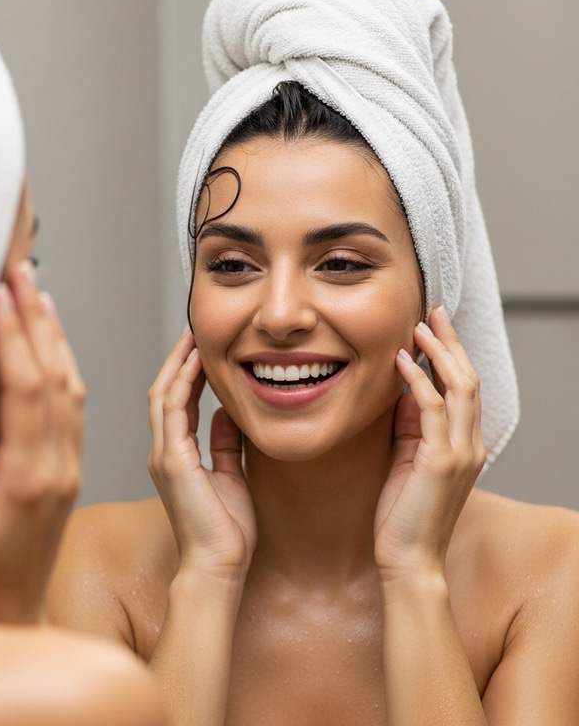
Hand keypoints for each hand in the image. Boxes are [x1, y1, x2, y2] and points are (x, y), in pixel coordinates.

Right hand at [0, 260, 84, 623]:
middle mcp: (58, 466)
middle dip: (39, 321)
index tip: (0, 295)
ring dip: (57, 339)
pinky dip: (66, 369)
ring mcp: (69, 468)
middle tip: (24, 274)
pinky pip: (75, 409)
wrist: (10, 616)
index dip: (14, 337)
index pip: (27, 389)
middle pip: (56, 377)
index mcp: (28, 478)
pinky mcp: (68, 471)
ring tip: (40, 297)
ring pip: (72, 388)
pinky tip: (55, 350)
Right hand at [148, 328, 256, 583]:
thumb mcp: (231, 475)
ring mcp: (163, 455)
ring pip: (163, 394)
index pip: (176, 401)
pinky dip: (183, 383)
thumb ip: (225, 444)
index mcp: (175, 455)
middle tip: (194, 329)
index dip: (186, 371)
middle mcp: (163, 451)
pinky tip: (196, 362)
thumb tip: (227, 413)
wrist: (218, 567)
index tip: (200, 346)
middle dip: (177, 358)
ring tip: (193, 334)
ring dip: (178, 362)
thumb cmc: (226, 532)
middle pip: (163, 391)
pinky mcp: (172, 460)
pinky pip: (173, 411)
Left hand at [374, 306, 484, 581]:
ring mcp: (460, 453)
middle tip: (433, 312)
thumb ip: (410, 429)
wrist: (408, 559)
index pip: (465, 388)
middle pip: (468, 379)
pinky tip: (402, 360)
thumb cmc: (403, 514)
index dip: (452, 354)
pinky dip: (419, 380)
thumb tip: (403, 394)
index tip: (434, 326)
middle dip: (451, 342)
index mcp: (464, 445)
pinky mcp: (440, 461)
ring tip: (419, 327)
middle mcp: (470, 445)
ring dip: (439, 353)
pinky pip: (434, 409)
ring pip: (460, 388)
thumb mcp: (406, 461)